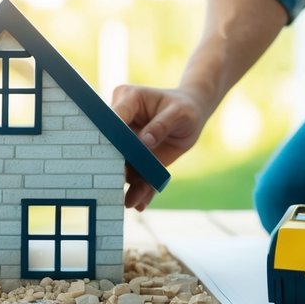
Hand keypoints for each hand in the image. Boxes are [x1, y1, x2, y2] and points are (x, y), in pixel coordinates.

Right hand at [111, 85, 207, 210]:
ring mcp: (126, 142)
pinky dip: (140, 189)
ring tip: (134, 201)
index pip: (113, 118)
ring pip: (124, 164)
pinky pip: (136, 174)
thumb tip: (144, 142)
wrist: (192, 116)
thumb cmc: (185, 108)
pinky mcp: (136, 158)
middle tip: (117, 185)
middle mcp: (122, 121)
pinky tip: (141, 203)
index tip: (112, 157)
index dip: (112, 137)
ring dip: (129, 183)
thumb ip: (161, 125)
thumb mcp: (180, 113)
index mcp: (127, 100)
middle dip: (117, 167)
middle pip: (113, 145)